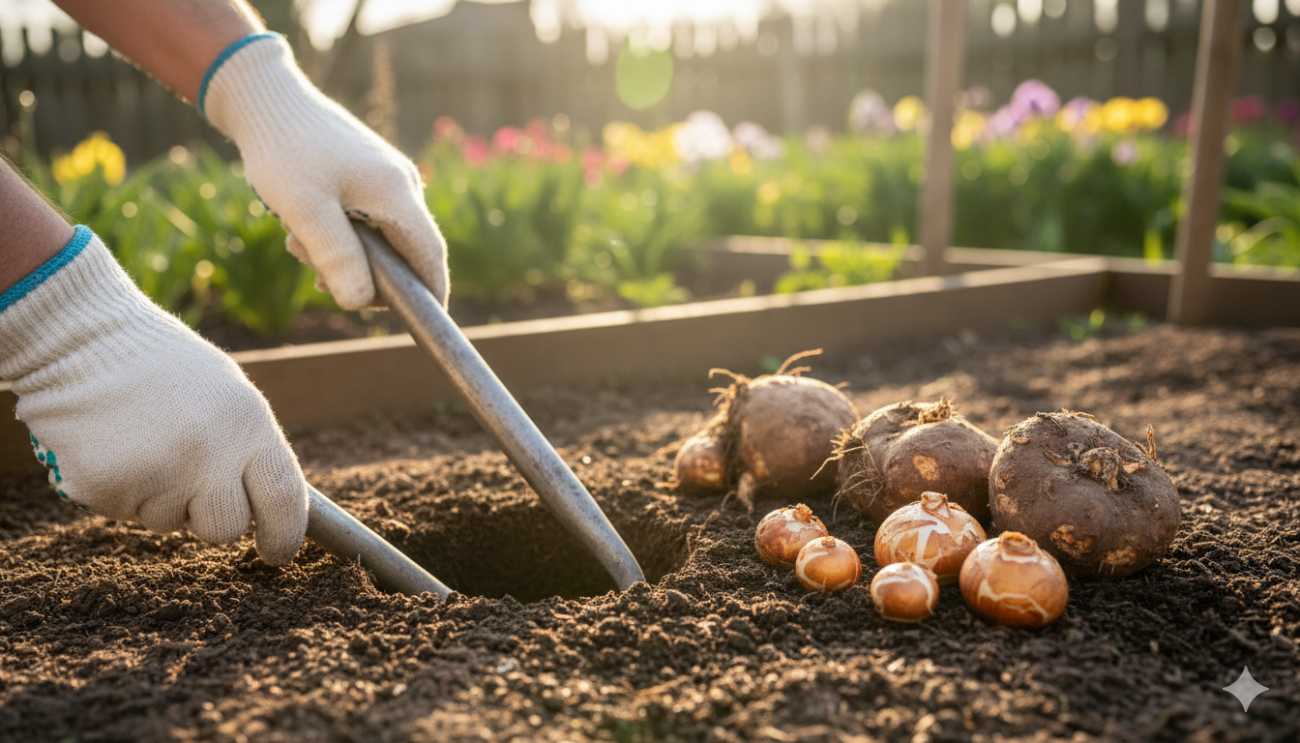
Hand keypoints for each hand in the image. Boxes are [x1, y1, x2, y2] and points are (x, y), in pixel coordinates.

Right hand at [0, 228, 307, 563]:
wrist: (83, 339)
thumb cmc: (164, 366)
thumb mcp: (228, 394)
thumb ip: (250, 447)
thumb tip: (273, 505)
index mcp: (248, 423)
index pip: (285, 499)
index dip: (285, 535)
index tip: (277, 552)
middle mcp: (209, 453)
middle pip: (226, 527)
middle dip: (212, 518)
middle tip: (191, 483)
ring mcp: (157, 473)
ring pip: (170, 522)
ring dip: (162, 497)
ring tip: (145, 442)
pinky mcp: (107, 487)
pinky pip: (125, 512)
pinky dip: (122, 490)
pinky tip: (114, 446)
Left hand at [203, 33, 448, 309]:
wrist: (264, 96)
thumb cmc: (282, 149)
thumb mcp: (304, 209)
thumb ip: (336, 256)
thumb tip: (361, 304)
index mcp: (395, 192)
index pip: (430, 255)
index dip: (431, 294)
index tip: (425, 324)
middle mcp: (401, 183)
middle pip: (406, 249)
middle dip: (368, 274)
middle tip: (317, 278)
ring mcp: (386, 176)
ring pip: (382, 236)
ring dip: (345, 253)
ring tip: (298, 243)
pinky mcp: (368, 172)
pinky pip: (367, 218)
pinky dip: (340, 234)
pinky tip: (303, 227)